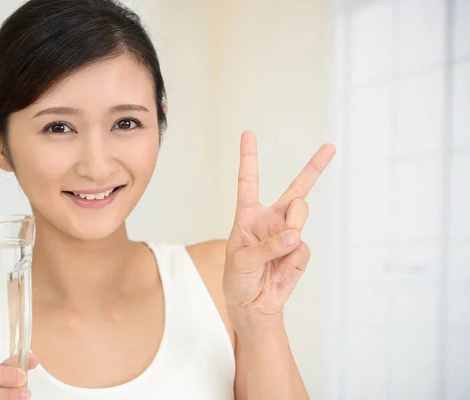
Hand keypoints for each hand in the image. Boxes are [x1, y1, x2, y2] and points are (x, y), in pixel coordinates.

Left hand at [224, 131, 334, 327]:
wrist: (252, 305)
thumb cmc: (238, 278)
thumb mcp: (242, 261)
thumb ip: (267, 246)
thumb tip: (296, 234)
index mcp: (248, 215)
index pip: (249, 182)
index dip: (249, 157)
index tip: (248, 133)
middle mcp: (271, 219)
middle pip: (297, 189)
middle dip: (315, 166)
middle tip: (330, 147)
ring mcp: (289, 234)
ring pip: (301, 216)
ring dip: (291, 230)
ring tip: (278, 252)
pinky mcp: (300, 252)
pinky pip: (302, 248)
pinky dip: (291, 260)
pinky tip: (280, 271)